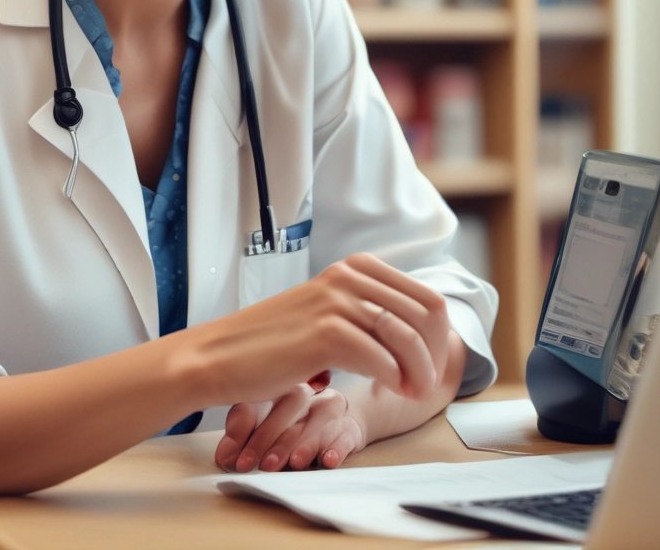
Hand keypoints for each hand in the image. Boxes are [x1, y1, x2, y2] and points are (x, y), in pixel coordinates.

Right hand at [188, 252, 452, 409]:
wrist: (220, 356)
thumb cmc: (271, 343)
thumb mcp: (324, 312)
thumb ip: (363, 312)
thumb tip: (414, 333)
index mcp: (353, 268)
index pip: (425, 296)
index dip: (439, 336)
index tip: (432, 363)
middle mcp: (347, 277)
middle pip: (425, 314)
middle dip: (435, 354)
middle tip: (427, 383)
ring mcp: (335, 302)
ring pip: (406, 335)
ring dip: (420, 370)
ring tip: (414, 392)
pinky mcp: (324, 333)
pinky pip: (381, 358)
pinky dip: (395, 379)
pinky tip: (391, 391)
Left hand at [215, 377, 364, 472]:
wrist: (337, 423)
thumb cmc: (292, 423)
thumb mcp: (263, 425)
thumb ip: (242, 438)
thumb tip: (225, 457)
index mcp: (275, 386)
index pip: (258, 403)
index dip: (246, 433)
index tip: (237, 461)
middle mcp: (303, 392)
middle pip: (287, 410)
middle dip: (272, 441)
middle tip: (262, 466)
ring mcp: (328, 407)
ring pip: (316, 420)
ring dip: (304, 443)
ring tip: (294, 463)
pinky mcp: (350, 426)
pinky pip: (345, 434)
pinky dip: (336, 447)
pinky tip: (328, 460)